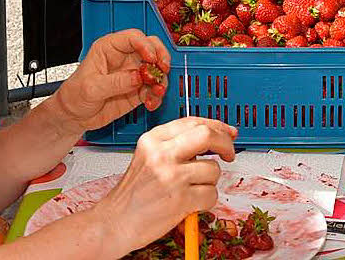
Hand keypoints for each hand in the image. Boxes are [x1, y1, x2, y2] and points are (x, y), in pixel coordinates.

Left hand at [53, 29, 170, 132]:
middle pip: (152, 48)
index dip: (146, 45)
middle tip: (163, 70)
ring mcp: (133, 74)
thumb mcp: (91, 88)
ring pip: (156, 69)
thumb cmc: (74, 95)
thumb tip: (137, 77)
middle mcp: (124, 58)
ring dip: (161, 80)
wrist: (74, 116)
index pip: (133, 37)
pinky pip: (154, 90)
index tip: (152, 58)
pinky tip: (151, 103)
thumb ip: (115, 82)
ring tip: (157, 92)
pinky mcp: (138, 90)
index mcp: (109, 48)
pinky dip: (157, 96)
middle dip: (161, 57)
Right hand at [101, 117, 237, 252]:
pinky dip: (206, 201)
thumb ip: (176, 144)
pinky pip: (211, 195)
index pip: (193, 122)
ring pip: (213, 170)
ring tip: (191, 189)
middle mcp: (161, 154)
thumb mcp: (148, 156)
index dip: (216, 126)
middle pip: (208, 135)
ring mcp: (171, 176)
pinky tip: (191, 203)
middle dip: (225, 144)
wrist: (115, 222)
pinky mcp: (180, 199)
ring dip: (209, 182)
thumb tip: (214, 135)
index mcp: (153, 139)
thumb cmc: (133, 193)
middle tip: (229, 153)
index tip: (227, 133)